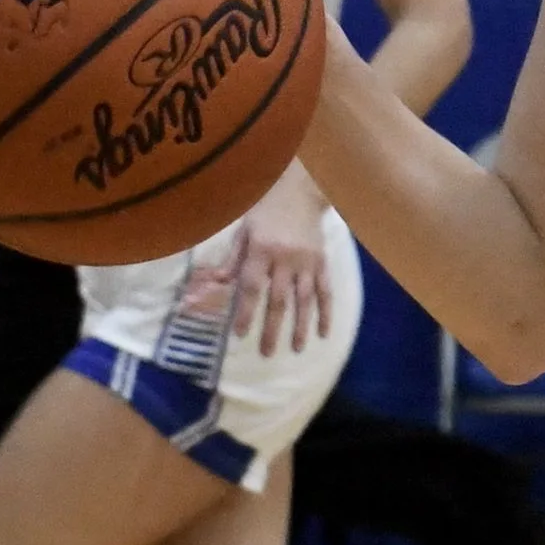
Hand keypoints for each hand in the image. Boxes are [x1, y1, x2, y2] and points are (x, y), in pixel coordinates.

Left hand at [227, 164, 333, 356]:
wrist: (301, 190)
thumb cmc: (266, 210)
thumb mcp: (244, 229)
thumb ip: (233, 258)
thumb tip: (218, 283)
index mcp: (262, 250)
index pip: (252, 287)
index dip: (247, 312)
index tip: (241, 334)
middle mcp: (286, 259)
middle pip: (279, 300)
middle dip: (272, 328)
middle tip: (266, 353)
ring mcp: (308, 262)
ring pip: (304, 300)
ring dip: (300, 327)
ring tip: (295, 349)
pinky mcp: (323, 263)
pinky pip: (326, 291)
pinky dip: (325, 313)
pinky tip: (323, 333)